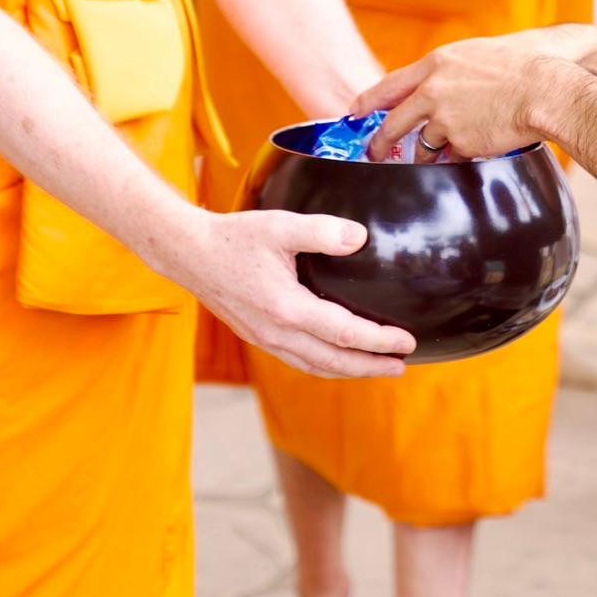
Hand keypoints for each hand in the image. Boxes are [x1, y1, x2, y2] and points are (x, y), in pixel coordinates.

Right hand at [162, 207, 415, 377]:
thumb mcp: (280, 225)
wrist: (189, 253)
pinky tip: (335, 358)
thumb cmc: (234, 237)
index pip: (344, 333)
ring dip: (348, 371)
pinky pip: (297, 360)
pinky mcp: (257, 336)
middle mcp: (276, 332)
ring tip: (376, 368)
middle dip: (370, 366)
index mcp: (286, 308)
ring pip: (314, 366)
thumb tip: (360, 238)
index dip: (379, 340)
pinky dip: (324, 365)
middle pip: (333, 361)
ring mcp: (265, 338)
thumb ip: (322, 231)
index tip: (407, 342)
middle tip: (401, 366)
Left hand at [354, 34, 587, 161]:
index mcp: (437, 63)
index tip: (355, 111)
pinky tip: (472, 153)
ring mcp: (445, 118)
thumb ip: (454, 70)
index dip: (369, 100)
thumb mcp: (478, 55)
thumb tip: (440, 84)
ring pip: (422, 145)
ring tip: (426, 163)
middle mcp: (433, 90)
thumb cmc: (522, 66)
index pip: (390, 83)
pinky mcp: (460, 142)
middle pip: (395, 121)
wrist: (544, 89)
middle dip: (381, 141)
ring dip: (423, 156)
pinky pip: (453, 156)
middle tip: (373, 152)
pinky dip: (458, 158)